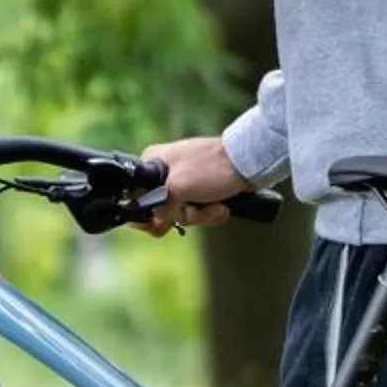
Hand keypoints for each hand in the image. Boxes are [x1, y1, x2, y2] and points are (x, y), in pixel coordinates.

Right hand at [132, 134, 252, 234]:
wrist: (250, 163)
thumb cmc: (213, 169)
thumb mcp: (178, 189)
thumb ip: (159, 206)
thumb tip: (155, 220)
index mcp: (153, 163)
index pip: (136, 197)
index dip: (148, 215)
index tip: (162, 222)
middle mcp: (166, 172)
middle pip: (161, 210)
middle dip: (183, 215)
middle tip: (195, 207)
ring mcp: (185, 181)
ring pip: (181, 214)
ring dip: (201, 215)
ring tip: (216, 206)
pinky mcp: (202, 189)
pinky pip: (197, 211)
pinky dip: (210, 213)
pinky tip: (221, 206)